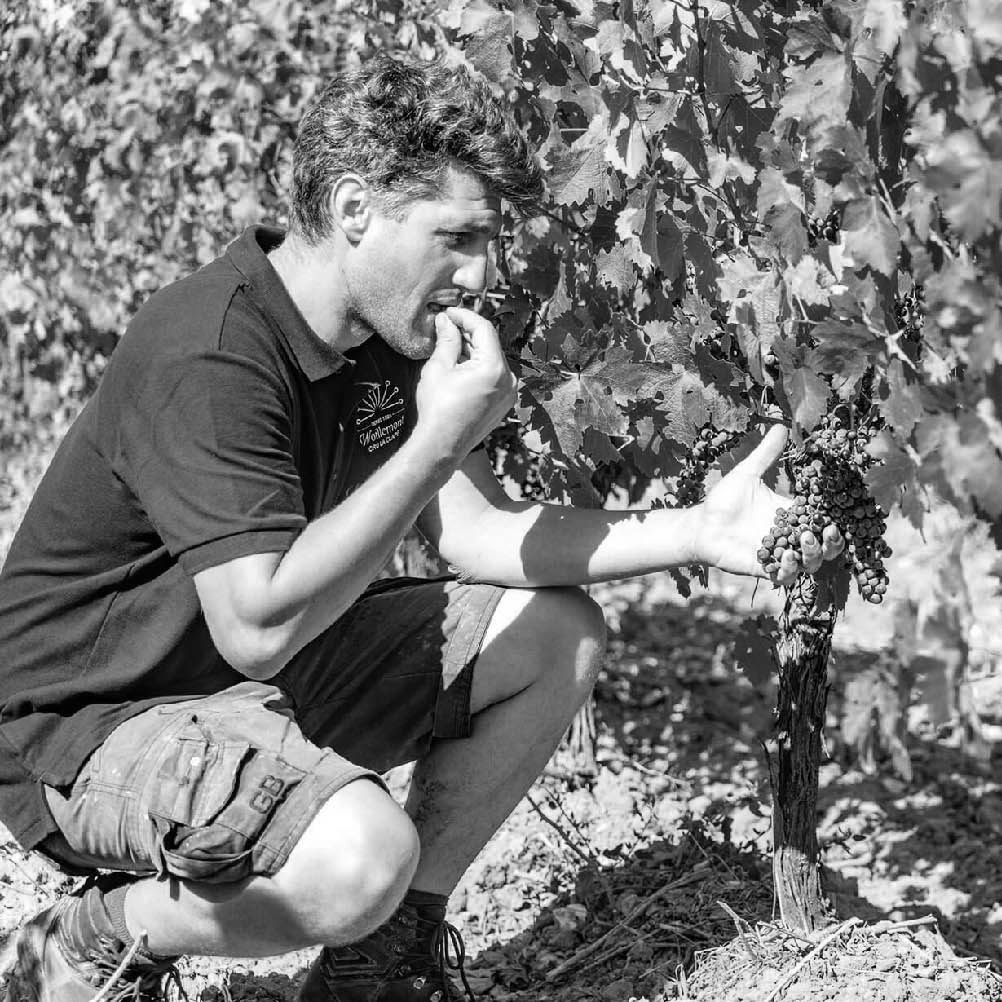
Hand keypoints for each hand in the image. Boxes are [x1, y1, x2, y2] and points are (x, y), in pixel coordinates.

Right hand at [413, 307, 516, 462]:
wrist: (441, 447)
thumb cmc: (438, 410)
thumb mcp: (439, 367)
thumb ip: (447, 339)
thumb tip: (446, 320)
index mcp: (494, 368)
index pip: (484, 328)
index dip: (464, 316)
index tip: (448, 312)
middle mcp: (509, 379)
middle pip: (489, 344)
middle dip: (468, 333)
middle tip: (445, 327)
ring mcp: (509, 393)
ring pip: (492, 359)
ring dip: (472, 350)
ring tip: (449, 347)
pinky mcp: (504, 403)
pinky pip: (494, 376)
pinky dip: (478, 367)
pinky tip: (459, 367)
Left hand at [694, 425, 844, 582]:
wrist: (700, 524)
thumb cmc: (723, 500)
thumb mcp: (746, 474)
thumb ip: (765, 454)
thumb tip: (781, 425)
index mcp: (792, 514)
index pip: (823, 519)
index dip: (837, 518)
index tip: (845, 509)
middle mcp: (791, 537)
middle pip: (826, 546)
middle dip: (833, 541)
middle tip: (830, 529)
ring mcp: (780, 555)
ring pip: (811, 563)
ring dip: (814, 553)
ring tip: (806, 537)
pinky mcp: (765, 568)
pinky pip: (786, 576)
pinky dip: (790, 569)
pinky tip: (788, 556)